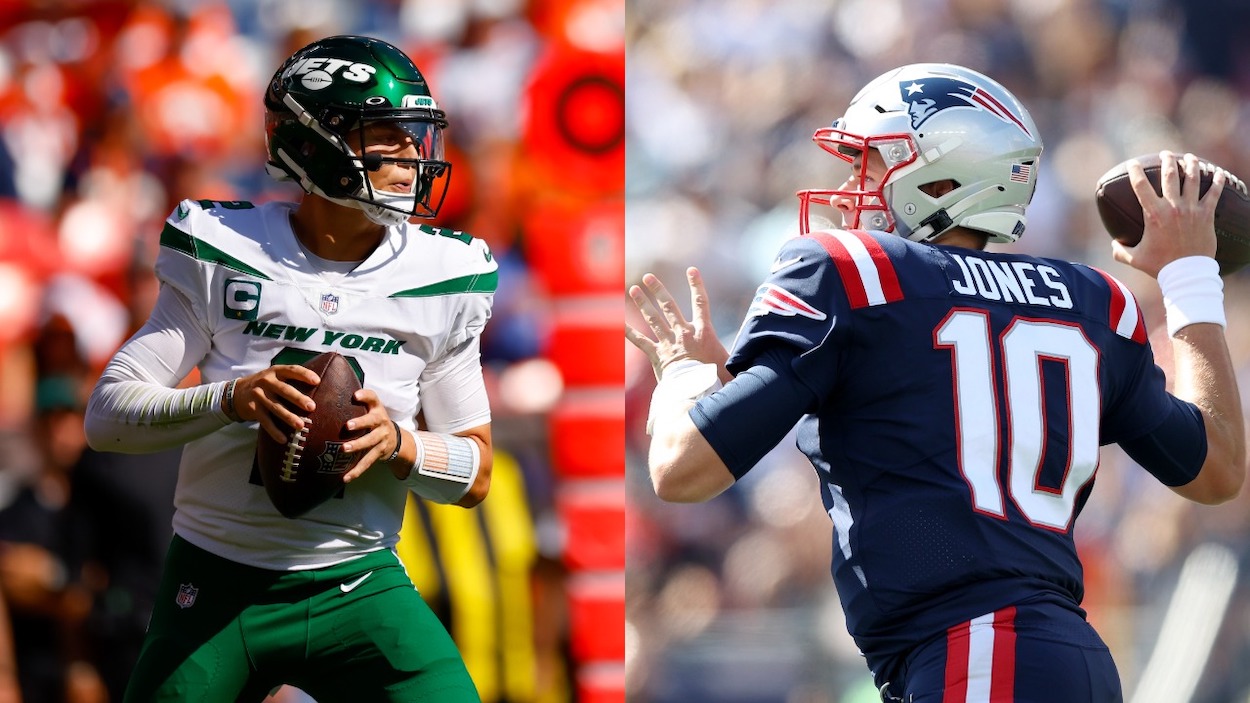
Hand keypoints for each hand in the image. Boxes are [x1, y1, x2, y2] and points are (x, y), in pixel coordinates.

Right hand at [229, 365, 320, 442]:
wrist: (235, 393)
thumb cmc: (265, 385)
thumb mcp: (275, 376)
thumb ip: (291, 379)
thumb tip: (320, 386)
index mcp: (275, 371)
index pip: (292, 370)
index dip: (304, 375)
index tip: (317, 381)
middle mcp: (266, 381)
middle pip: (284, 390)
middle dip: (298, 399)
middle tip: (312, 407)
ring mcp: (258, 395)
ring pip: (275, 407)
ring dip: (288, 417)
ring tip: (301, 426)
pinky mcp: (252, 409)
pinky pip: (265, 421)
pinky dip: (274, 431)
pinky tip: (283, 439)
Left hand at [340, 388, 399, 482]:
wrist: (395, 439)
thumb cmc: (373, 421)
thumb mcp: (370, 409)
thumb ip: (355, 404)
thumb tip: (326, 392)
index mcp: (377, 409)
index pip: (373, 398)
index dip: (365, 396)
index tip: (355, 395)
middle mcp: (381, 422)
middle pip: (372, 421)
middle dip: (361, 423)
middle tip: (347, 426)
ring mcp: (382, 438)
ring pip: (370, 443)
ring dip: (357, 446)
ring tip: (344, 449)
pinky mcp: (379, 452)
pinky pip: (367, 461)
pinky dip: (356, 470)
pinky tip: (345, 477)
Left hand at [625, 267, 729, 381]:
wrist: (696, 392)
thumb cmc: (718, 380)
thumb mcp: (732, 363)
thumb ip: (739, 352)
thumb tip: (754, 350)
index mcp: (703, 332)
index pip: (701, 303)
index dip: (697, 285)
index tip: (691, 270)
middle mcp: (684, 333)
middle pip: (669, 306)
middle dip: (657, 289)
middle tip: (647, 276)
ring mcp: (669, 343)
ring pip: (653, 318)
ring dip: (643, 303)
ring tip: (633, 290)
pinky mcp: (657, 356)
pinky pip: (642, 342)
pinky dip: (631, 332)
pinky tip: (621, 324)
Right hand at [1113, 150, 1225, 277]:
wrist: (1186, 273)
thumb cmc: (1160, 266)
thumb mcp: (1135, 259)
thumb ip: (1120, 250)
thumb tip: (1113, 245)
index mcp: (1153, 214)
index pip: (1141, 186)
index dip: (1135, 171)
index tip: (1133, 163)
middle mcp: (1172, 207)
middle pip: (1170, 175)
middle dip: (1167, 160)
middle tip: (1166, 154)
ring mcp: (1191, 209)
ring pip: (1192, 179)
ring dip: (1191, 165)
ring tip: (1189, 157)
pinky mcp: (1206, 215)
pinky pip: (1214, 194)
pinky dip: (1217, 181)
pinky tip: (1219, 172)